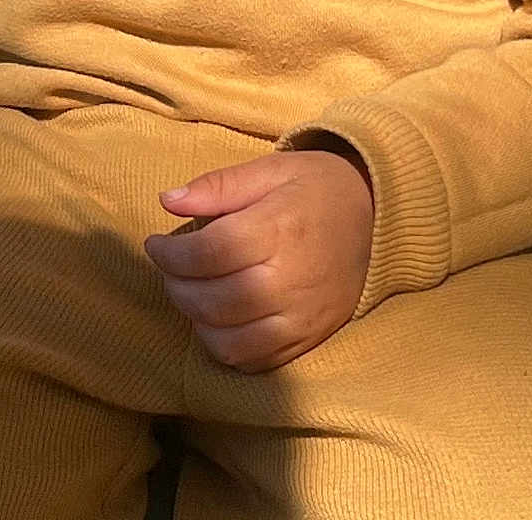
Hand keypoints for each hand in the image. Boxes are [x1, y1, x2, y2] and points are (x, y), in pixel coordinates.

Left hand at [143, 147, 373, 373]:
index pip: (210, 253)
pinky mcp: (309, 339)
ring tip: (190, 293)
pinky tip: (217, 320)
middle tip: (168, 268)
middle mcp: (291, 279)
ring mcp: (302, 317)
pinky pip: (255, 361)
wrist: (377, 217)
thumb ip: (217, 187)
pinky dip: (225, 348)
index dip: (171, 254)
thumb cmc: (316, 188)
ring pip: (230, 340)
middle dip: (177, 287)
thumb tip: (167, 201)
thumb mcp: (270, 170)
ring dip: (196, 321)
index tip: (155, 245)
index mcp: (279, 228)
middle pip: (215, 300)